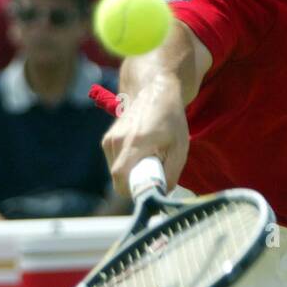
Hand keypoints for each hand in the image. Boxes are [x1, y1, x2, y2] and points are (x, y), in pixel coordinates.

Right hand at [101, 77, 190, 197]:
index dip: (135, 191)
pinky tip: (142, 151)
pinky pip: (116, 164)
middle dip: (137, 182)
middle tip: (155, 170)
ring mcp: (108, 140)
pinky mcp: (107, 140)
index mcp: (134, 143)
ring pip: (116, 173)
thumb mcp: (179, 148)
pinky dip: (128, 165)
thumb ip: (170, 175)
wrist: (154, 90)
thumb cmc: (170, 119)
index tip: (150, 188)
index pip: (121, 180)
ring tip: (150, 156)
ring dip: (133, 173)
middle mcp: (115, 141)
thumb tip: (161, 195)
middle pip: (119, 180)